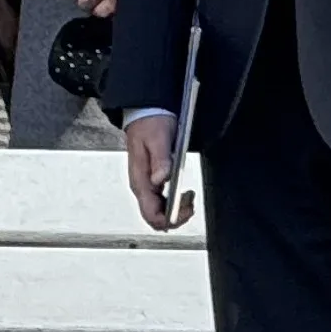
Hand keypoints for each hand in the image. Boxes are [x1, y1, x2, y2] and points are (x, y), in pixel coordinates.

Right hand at [124, 113, 192, 230]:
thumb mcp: (157, 138)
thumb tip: (160, 180)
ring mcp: (146, 185)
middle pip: (155, 218)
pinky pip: (161, 202)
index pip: (151, 215)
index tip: (187, 207)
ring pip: (158, 212)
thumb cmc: (150, 124)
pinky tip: (183, 193)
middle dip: (176, 217)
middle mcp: (141, 186)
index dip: (171, 218)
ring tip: (189, 196)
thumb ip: (160, 160)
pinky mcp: (152, 181)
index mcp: (140, 181)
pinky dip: (174, 203)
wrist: (144, 113)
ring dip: (176, 211)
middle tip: (190, 202)